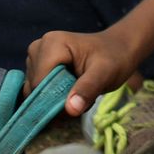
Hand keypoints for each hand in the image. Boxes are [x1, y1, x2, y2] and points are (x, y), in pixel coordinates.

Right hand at [25, 27, 146, 117]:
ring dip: (56, 101)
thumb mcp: (105, 73)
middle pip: (35, 89)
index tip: (78, 104)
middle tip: (82, 98)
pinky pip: (38, 92)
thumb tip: (70, 109)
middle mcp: (38, 48)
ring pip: (36, 93)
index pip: (40, 83)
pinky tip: (72, 93)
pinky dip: (54, 99)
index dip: (55, 100)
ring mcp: (35, 58)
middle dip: (57, 101)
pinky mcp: (37, 68)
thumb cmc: (114, 58)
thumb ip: (87, 89)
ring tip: (79, 94)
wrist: (118, 49)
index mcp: (52, 44)